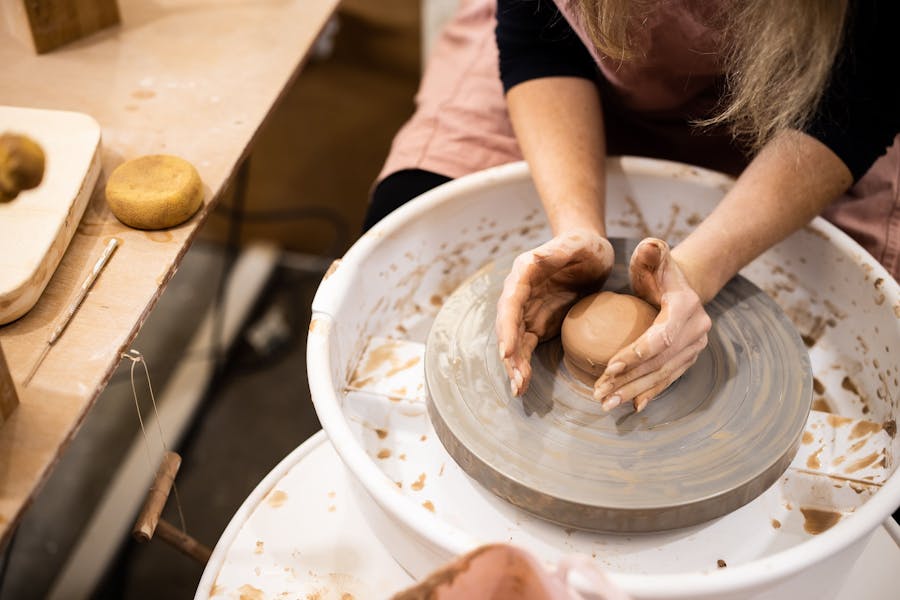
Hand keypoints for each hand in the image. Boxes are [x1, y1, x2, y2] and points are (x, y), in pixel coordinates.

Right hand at [496, 230, 614, 395]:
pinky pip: (526, 347)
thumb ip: (557, 252)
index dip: (508, 328)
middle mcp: (519, 294)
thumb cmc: (584, 245)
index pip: (511, 303)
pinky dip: (523, 365)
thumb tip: (536, 258)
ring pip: (514, 342)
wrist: (590, 253)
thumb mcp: (577, 244)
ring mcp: (527, 311)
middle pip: (508, 328)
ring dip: (515, 366)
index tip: (508, 351)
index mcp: (524, 273)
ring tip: (519, 389)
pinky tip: (524, 384)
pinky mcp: (537, 324)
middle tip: (517, 380)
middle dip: (510, 355)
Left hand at [592, 238, 710, 411]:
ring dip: (634, 392)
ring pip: (662, 375)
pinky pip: (668, 379)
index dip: (635, 354)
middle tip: (599, 393)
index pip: (659, 337)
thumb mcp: (654, 257)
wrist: (683, 284)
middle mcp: (696, 331)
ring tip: (607, 404)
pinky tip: (633, 406)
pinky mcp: (688, 358)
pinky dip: (650, 393)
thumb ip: (651, 252)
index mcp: (686, 307)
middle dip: (628, 380)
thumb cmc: (659, 270)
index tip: (609, 367)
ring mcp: (695, 347)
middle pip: (658, 362)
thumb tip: (649, 247)